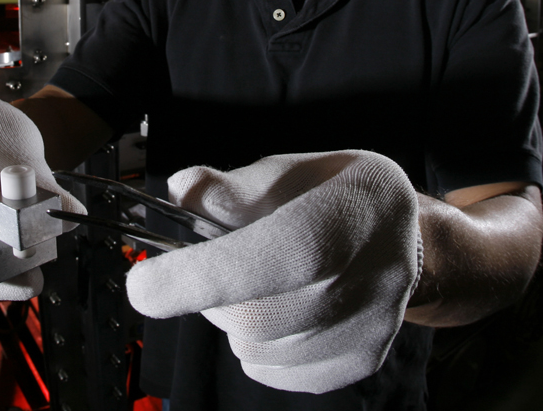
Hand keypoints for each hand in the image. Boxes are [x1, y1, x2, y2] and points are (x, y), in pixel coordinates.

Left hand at [125, 151, 421, 393]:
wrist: (400, 232)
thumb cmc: (330, 194)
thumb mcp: (285, 171)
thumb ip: (232, 187)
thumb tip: (182, 191)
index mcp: (347, 214)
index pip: (275, 255)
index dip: (203, 275)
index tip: (143, 286)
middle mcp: (372, 276)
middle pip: (256, 317)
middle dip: (211, 294)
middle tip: (217, 262)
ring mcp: (372, 326)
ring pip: (259, 350)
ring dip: (233, 320)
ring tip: (257, 280)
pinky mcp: (363, 360)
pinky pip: (276, 372)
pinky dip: (257, 345)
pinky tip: (277, 306)